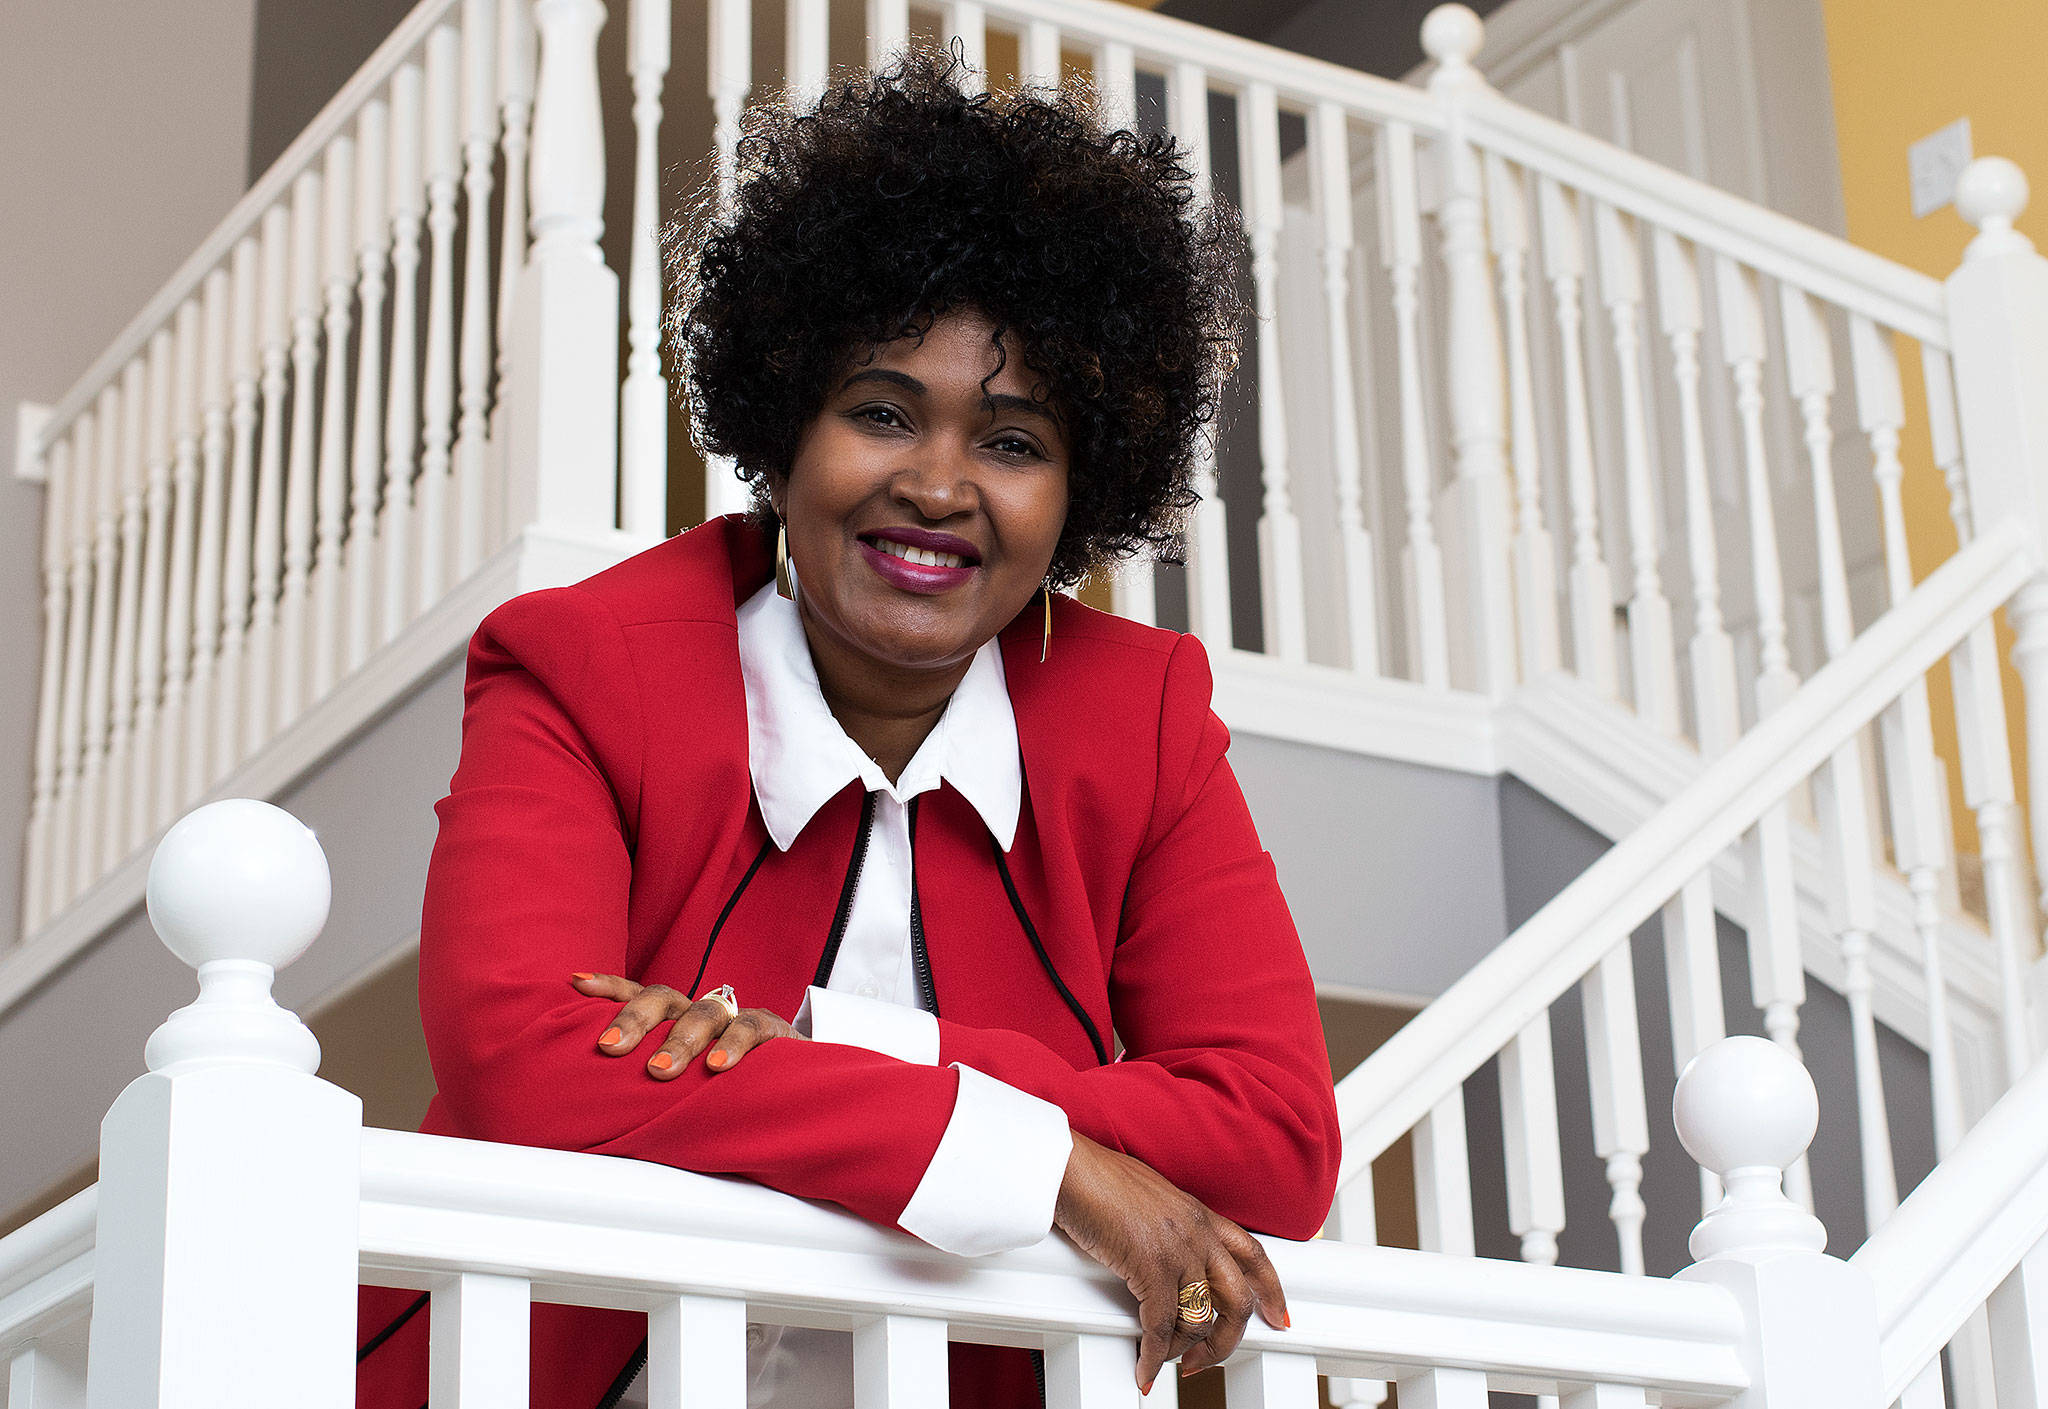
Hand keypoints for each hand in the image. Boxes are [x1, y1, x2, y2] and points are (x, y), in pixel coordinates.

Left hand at [569, 972, 799, 1078]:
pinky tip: (718, 1065)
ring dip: (680, 1040)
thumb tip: (588, 1116)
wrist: (783, 1088)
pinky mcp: (769, 1030)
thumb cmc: (716, 1088)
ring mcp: (732, 1018)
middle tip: (610, 1047)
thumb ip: (643, 1088)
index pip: (636, 993)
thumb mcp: (677, 1084)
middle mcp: (697, 1012)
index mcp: (672, 1019)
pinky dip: (734, 1044)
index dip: (609, 986)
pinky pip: (750, 1028)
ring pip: (704, 1013)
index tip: (577, 982)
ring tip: (659, 1070)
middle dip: (634, 1019)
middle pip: (663, 997)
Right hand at [1053, 1132, 1288, 1392]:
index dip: (1270, 1291)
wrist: (1071, 1168)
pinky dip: (1154, 1356)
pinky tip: (1146, 1366)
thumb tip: (1165, 1257)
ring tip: (1169, 1360)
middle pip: (1236, 1299)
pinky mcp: (1150, 1268)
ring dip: (1186, 1350)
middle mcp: (1197, 1232)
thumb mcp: (1150, 1200)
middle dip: (1229, 1339)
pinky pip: (1161, 1328)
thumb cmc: (1098, 1179)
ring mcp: (1177, 1251)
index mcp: (1200, 1214)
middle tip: (1210, 1357)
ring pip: (1201, 1320)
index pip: (1252, 1254)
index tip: (1276, 1316)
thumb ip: (1169, 1227)